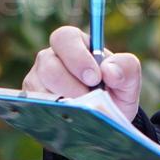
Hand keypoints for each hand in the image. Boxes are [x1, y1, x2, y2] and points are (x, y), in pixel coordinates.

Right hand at [22, 25, 141, 121]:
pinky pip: (35, 108)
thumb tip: (109, 71)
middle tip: (89, 99)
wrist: (103, 119)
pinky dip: (54, 116)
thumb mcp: (128, 80)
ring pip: (40, 90)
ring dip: (63, 103)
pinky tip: (70, 122)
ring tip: (83, 113)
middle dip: (71, 86)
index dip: (77, 57)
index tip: (95, 78)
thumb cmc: (114, 92)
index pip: (65, 38)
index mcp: (74, 43)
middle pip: (49, 66)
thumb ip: (126, 68)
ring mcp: (37, 80)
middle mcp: (50, 58)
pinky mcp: (31, 102)